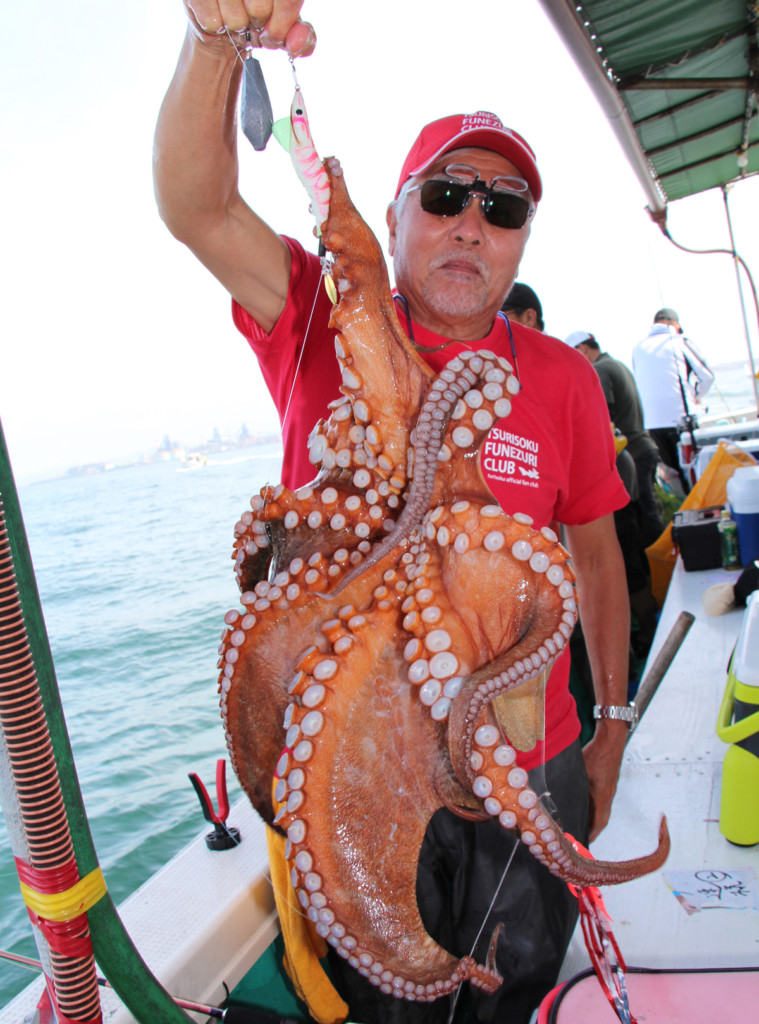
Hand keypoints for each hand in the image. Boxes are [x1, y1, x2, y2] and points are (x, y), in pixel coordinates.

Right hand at [183, 0, 315, 54]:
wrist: (223, 22)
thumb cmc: (258, 21)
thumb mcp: (286, 31)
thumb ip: (303, 39)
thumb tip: (296, 41)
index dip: (282, 23)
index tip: (273, 32)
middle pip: (261, 8)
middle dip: (258, 24)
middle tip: (252, 19)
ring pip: (236, 18)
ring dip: (236, 26)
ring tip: (235, 16)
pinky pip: (212, 19)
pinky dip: (216, 25)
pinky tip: (218, 15)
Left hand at [582, 719, 626, 840]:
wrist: (612, 739)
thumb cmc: (598, 753)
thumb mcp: (581, 771)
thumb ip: (572, 786)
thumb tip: (559, 796)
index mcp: (603, 796)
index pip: (599, 823)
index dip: (592, 835)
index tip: (584, 843)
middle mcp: (608, 795)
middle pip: (601, 818)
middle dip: (591, 830)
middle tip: (580, 837)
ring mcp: (609, 788)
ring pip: (601, 809)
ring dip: (592, 818)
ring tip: (580, 824)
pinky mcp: (608, 781)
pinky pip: (601, 800)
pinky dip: (593, 807)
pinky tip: (584, 804)